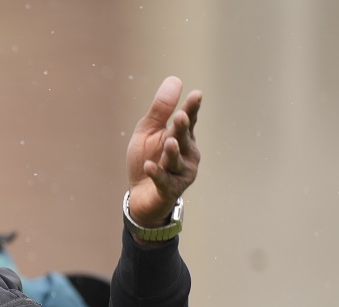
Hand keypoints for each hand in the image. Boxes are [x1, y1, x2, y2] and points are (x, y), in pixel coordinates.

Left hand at [125, 76, 202, 229]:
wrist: (142, 195)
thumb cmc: (148, 158)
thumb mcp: (149, 131)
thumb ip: (160, 109)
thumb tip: (175, 79)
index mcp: (182, 137)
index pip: (188, 120)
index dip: (192, 109)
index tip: (196, 95)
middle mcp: (187, 154)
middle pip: (183, 139)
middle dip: (182, 129)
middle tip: (180, 116)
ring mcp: (181, 173)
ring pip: (176, 161)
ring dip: (173, 152)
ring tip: (169, 142)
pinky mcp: (170, 190)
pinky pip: (163, 181)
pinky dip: (157, 173)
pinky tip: (150, 166)